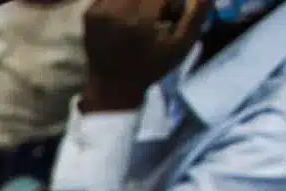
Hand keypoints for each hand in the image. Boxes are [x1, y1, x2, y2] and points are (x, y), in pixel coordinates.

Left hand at [82, 0, 208, 111]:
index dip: (171, 2)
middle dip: (159, 1)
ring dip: (144, 1)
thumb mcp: (181, 45)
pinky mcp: (89, 12)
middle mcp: (114, 10)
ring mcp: (98, 10)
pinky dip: (128, 2)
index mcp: (138, 20)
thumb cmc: (151, 67)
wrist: (112, 86)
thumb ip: (196, 13)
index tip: (174, 12)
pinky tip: (133, 16)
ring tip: (150, 14)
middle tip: (164, 13)